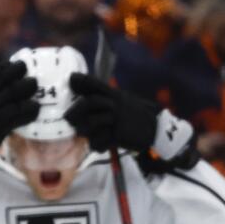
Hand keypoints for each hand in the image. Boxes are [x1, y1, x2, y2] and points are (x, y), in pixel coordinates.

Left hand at [65, 73, 193, 167]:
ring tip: (86, 134)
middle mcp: (116, 104)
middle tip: (68, 118)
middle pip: (89, 103)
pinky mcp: (119, 135)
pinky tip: (100, 145)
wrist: (156, 130)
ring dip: (84, 131)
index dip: (83, 81)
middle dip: (75, 111)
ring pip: (91, 123)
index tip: (71, 78)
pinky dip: (96, 145)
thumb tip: (84, 91)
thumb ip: (105, 96)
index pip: (97, 85)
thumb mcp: (123, 101)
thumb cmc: (134, 115)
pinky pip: (98, 141)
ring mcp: (117, 119)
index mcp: (115, 95)